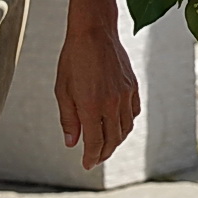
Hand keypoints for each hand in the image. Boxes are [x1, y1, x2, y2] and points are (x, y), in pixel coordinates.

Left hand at [55, 25, 139, 169]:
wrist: (94, 33)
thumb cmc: (73, 60)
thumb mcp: (62, 91)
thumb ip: (69, 119)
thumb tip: (72, 142)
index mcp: (92, 105)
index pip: (95, 141)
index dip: (91, 156)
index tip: (87, 164)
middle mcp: (112, 102)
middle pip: (113, 138)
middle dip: (104, 152)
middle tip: (95, 159)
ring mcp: (125, 94)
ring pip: (126, 127)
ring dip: (117, 140)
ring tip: (107, 145)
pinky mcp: (133, 86)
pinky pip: (134, 112)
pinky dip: (127, 123)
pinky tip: (118, 125)